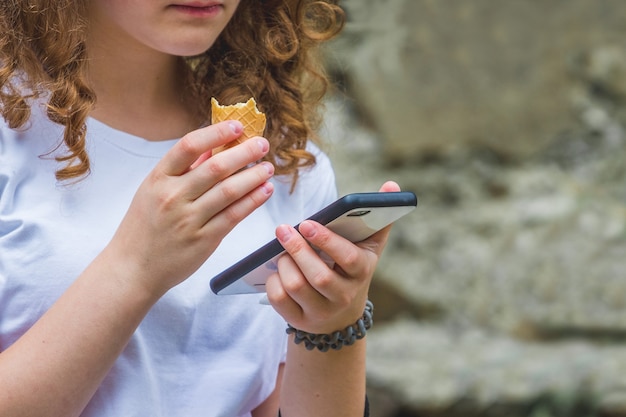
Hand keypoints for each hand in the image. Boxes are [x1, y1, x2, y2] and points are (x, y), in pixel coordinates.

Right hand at [104, 121, 273, 296]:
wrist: (133, 268)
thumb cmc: (145, 226)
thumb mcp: (154, 191)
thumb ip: (184, 169)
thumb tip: (214, 145)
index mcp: (158, 179)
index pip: (188, 146)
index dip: (215, 132)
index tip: (237, 126)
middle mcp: (172, 197)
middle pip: (215, 168)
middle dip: (244, 152)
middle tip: (262, 144)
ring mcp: (188, 220)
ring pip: (229, 191)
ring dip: (254, 176)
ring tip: (268, 168)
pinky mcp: (203, 240)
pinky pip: (233, 216)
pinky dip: (252, 201)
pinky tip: (264, 190)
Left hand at [266, 181, 401, 333]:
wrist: (341, 316)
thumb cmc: (352, 269)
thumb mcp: (368, 246)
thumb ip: (379, 217)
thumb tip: (392, 184)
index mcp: (362, 271)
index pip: (347, 257)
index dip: (326, 240)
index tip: (307, 223)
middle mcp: (344, 295)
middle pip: (318, 275)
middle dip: (297, 249)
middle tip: (282, 229)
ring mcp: (322, 311)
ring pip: (296, 287)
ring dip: (284, 264)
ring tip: (280, 250)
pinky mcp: (300, 320)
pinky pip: (280, 300)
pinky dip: (273, 282)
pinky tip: (276, 270)